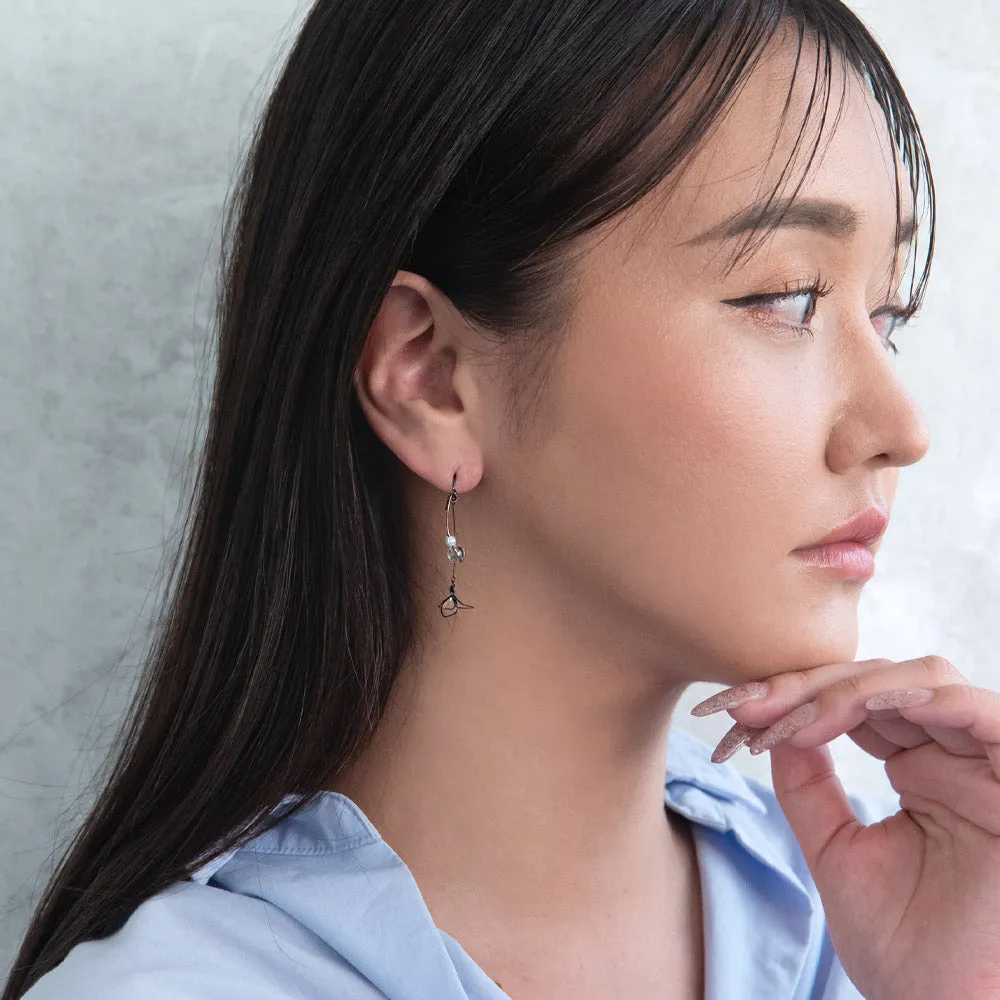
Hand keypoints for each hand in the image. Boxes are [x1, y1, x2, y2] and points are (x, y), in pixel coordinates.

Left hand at [689, 656, 999, 999]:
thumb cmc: (903, 948)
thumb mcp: (835, 850)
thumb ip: (808, 785)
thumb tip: (770, 722)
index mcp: (917, 770)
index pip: (853, 702)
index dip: (793, 696)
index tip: (734, 712)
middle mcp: (950, 758)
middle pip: (879, 681)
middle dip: (808, 686)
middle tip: (751, 708)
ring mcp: (983, 767)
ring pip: (925, 681)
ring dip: (853, 689)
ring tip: (798, 717)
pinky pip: (983, 715)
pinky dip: (929, 697)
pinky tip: (870, 705)